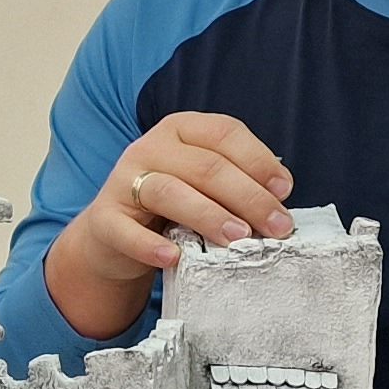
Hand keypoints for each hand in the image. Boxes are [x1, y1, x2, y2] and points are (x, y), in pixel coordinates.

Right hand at [43, 110, 295, 338]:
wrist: (112, 238)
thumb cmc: (171, 209)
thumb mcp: (203, 185)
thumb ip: (237, 182)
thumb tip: (279, 196)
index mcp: (180, 130)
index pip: (224, 133)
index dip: (258, 160)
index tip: (284, 191)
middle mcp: (150, 148)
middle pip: (205, 166)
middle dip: (248, 197)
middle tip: (276, 227)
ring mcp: (123, 182)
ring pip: (170, 191)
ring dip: (209, 215)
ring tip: (239, 239)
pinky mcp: (104, 219)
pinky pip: (126, 231)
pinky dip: (150, 245)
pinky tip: (173, 257)